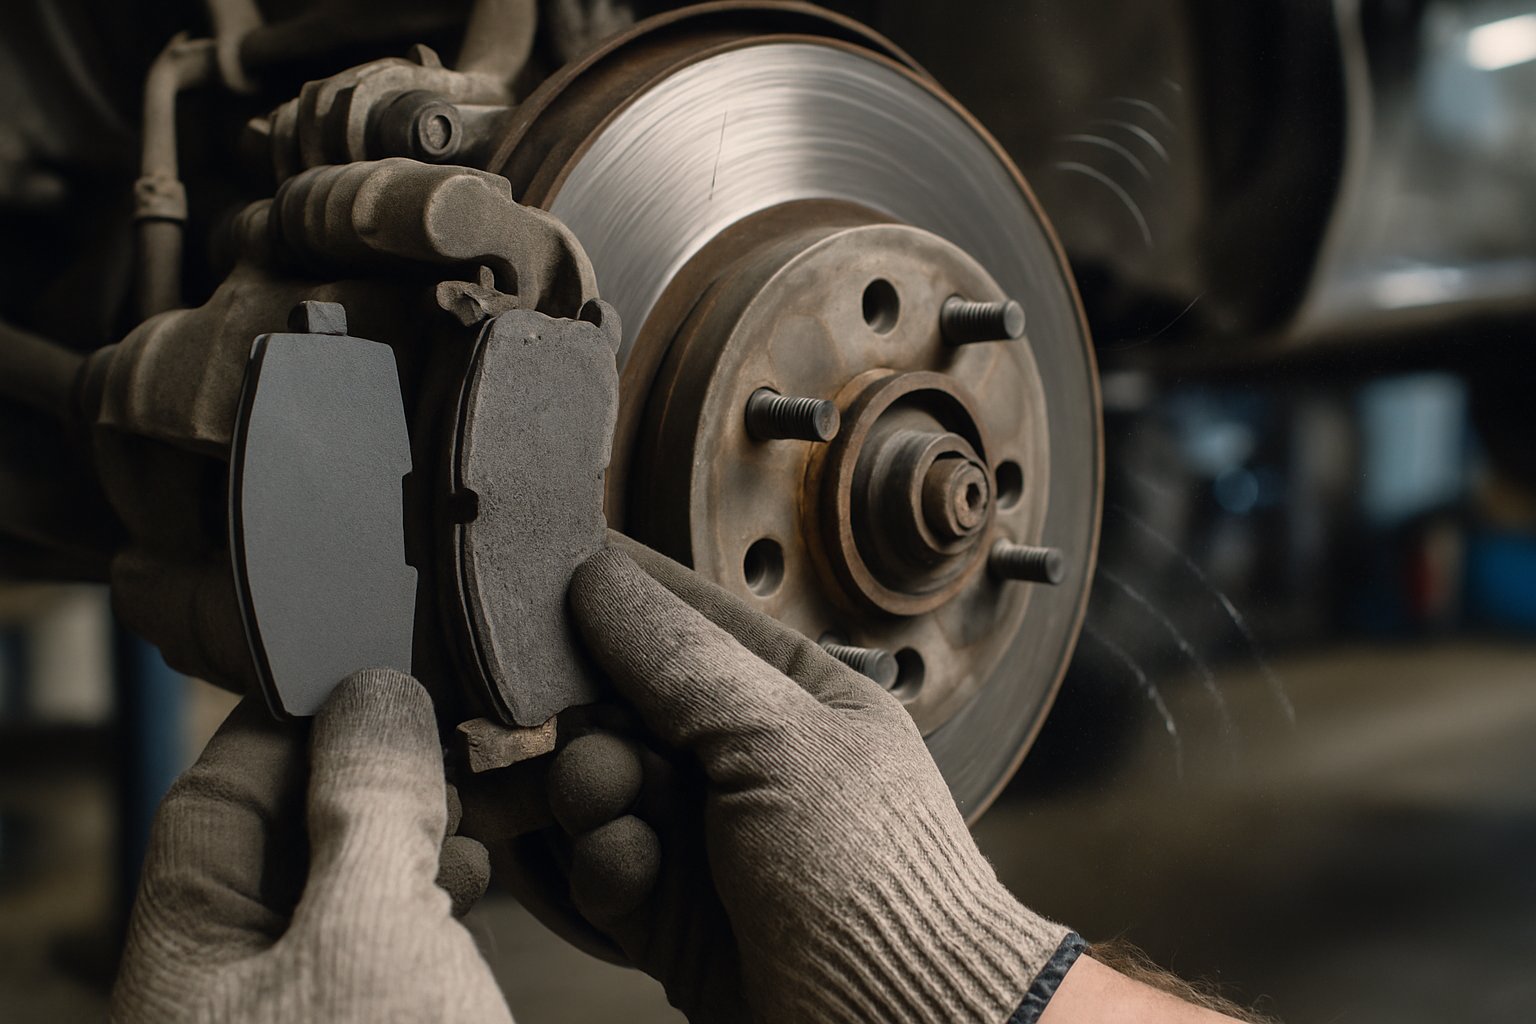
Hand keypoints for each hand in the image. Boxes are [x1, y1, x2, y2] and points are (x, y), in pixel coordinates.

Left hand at [110, 669, 512, 1023]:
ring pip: (351, 886)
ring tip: (463, 810)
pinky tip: (475, 878)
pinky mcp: (380, 1020)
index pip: (217, 797)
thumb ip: (368, 802)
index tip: (359, 668)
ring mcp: (309, 1007)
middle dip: (367, 777)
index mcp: (189, 958)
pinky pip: (394, 939)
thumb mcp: (370, 927)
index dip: (289, 721)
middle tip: (436, 736)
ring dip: (412, 834)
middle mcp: (237, 984)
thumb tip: (376, 694)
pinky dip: (435, 897)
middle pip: (289, 836)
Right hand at [562, 538, 1081, 1023]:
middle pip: (621, 706)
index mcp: (794, 695)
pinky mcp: (669, 911)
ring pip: (597, 786)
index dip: (619, 603)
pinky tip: (630, 875)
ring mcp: (703, 837)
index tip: (548, 584)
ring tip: (613, 806)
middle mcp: (744, 759)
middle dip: (593, 717)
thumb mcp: (780, 740)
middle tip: (587, 726)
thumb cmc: (875, 878)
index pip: (688, 620)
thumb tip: (601, 581)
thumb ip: (681, 661)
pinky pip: (600, 865)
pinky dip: (602, 866)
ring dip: (590, 793)